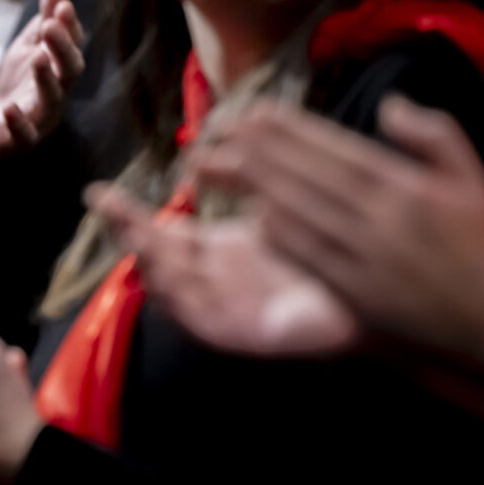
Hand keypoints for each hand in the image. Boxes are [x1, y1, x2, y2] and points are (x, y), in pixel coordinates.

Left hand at [0, 0, 83, 162]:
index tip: (62, 4)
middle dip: (63, 48)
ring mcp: (41, 120)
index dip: (70, 26)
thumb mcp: (28, 49)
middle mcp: (57, 95)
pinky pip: (25, 136)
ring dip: (47, 79)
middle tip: (51, 26)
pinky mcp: (21, 143)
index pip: (72, 45)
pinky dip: (19, 123)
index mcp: (58, 70)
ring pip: (52, 101)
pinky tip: (10, 109)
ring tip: (38, 58)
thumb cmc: (17, 87)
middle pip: (70, 72)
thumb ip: (44, 22)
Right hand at [89, 183, 359, 355]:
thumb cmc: (335, 245)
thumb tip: (206, 149)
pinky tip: (166, 276)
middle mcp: (217, 282)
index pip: (162, 233)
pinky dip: (178, 301)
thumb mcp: (280, 200)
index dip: (128, 216)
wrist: (385, 288)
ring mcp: (229, 309)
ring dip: (150, 264)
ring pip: (172, 291)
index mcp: (220, 251)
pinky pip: (200, 323)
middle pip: (157, 261)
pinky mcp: (247, 335)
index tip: (99, 193)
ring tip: (135, 237)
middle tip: (106, 205)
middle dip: (129, 234)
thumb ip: (244, 176)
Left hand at [193, 97, 483, 366]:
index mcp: (408, 186)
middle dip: (255, 151)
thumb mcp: (472, 179)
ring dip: (253, 188)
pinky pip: (307, 258)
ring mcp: (367, 257)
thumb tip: (389, 104)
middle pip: (305, 176)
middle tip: (216, 132)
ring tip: (217, 167)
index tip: (253, 111)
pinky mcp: (357, 294)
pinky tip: (251, 216)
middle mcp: (384, 218)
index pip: (335, 148)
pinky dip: (278, 235)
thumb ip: (433, 134)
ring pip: (298, 213)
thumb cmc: (482, 244)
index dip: (289, 129)